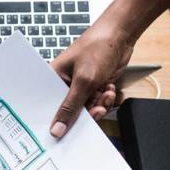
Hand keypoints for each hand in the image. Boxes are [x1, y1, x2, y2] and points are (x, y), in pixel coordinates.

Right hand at [49, 19, 132, 136]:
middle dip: (86, 112)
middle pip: (70, 112)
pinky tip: (109, 87)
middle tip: (95, 109)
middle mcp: (65, 84)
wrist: (120, 35)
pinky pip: (97, 104)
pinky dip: (105, 99)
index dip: (56, 121)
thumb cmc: (97, 47)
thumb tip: (57, 129)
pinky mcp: (94, 87)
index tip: (64, 133)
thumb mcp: (84, 80)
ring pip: (87, 110)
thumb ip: (71, 107)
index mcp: (53, 79)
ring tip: (105, 92)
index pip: (49, 107)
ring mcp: (81, 87)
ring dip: (99, 104)